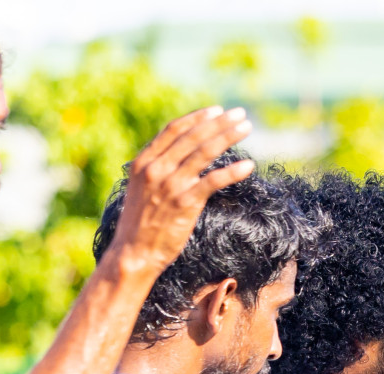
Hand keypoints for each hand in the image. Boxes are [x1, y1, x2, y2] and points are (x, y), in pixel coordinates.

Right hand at [106, 107, 255, 275]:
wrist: (134, 252)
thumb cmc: (141, 224)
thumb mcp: (143, 189)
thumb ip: (158, 170)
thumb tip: (179, 157)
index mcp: (144, 161)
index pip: (173, 130)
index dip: (197, 118)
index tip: (216, 110)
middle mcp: (156, 168)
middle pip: (193, 136)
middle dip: (219, 122)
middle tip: (240, 114)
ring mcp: (171, 184)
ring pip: (205, 152)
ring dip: (228, 136)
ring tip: (247, 128)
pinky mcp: (186, 202)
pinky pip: (214, 180)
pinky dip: (233, 171)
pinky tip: (249, 165)